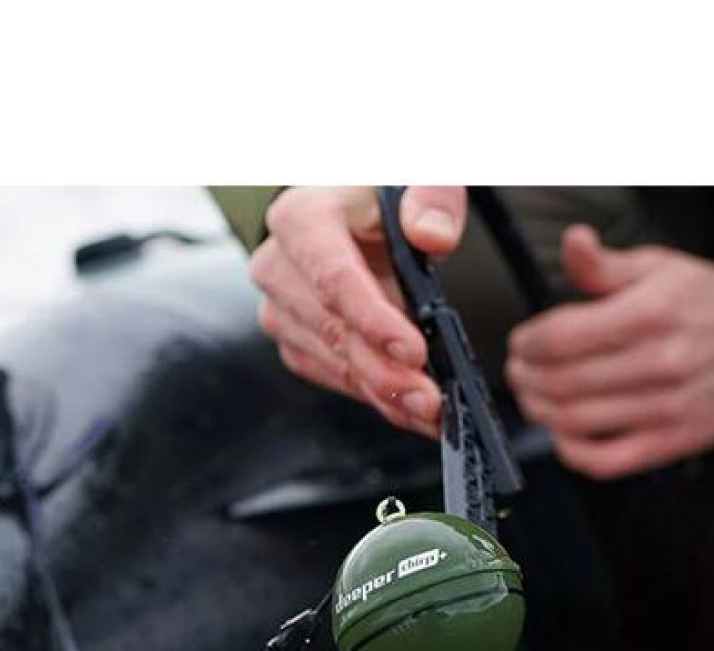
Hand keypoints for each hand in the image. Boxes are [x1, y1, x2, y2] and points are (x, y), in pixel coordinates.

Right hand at [250, 186, 467, 438]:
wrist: (360, 213)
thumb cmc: (386, 197)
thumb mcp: (421, 176)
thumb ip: (434, 196)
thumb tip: (431, 235)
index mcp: (303, 217)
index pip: (332, 275)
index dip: (373, 318)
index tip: (412, 350)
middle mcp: (279, 264)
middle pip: (333, 329)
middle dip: (385, 371)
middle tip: (430, 399)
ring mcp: (283, 308)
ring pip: (333, 361)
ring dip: (383, 393)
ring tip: (430, 410)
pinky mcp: (295, 339)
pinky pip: (333, 376)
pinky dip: (373, 396)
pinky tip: (408, 407)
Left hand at [505, 226, 713, 478]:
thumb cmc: (711, 302)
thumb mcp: (660, 267)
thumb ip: (605, 265)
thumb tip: (573, 242)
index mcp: (652, 312)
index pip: (562, 336)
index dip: (528, 343)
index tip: (522, 342)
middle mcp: (662, 360)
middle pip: (562, 382)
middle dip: (526, 378)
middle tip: (520, 371)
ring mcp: (670, 406)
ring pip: (577, 421)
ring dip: (541, 412)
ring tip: (535, 398)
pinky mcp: (678, 440)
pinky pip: (609, 461)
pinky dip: (574, 452)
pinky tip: (565, 434)